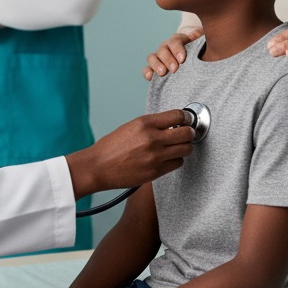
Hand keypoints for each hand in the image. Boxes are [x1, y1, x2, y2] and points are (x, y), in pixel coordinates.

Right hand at [66, 108, 193, 198]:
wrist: (98, 167)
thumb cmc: (110, 147)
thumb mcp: (130, 127)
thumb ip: (151, 125)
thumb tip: (171, 125)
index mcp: (144, 123)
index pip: (177, 115)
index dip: (185, 118)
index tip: (186, 120)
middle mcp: (152, 138)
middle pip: (186, 133)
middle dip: (189, 132)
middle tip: (186, 133)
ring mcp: (155, 156)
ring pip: (185, 149)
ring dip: (184, 147)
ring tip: (178, 147)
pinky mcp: (156, 171)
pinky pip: (177, 163)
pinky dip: (176, 160)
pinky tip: (168, 158)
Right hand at [142, 28, 203, 80]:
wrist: (193, 55)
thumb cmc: (200, 50)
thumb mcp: (203, 44)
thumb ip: (201, 39)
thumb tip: (198, 34)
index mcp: (179, 40)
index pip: (175, 41)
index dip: (177, 49)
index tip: (182, 59)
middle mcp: (166, 47)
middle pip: (163, 49)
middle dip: (168, 59)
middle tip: (174, 69)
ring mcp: (159, 57)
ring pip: (152, 57)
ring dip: (156, 64)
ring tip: (163, 73)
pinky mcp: (154, 68)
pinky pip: (147, 68)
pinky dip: (147, 72)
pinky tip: (150, 77)